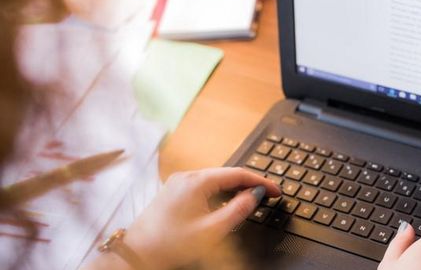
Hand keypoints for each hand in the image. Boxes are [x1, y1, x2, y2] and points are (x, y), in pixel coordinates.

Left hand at [123, 167, 279, 268]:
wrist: (137, 254)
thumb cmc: (170, 244)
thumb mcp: (212, 230)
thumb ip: (238, 210)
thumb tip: (256, 195)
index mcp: (196, 181)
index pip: (237, 173)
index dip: (260, 181)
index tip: (276, 190)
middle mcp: (187, 177)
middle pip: (227, 175)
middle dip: (248, 184)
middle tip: (267, 196)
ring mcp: (178, 184)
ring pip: (215, 181)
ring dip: (234, 190)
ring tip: (250, 202)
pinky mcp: (174, 193)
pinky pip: (204, 188)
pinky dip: (219, 194)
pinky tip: (226, 206)